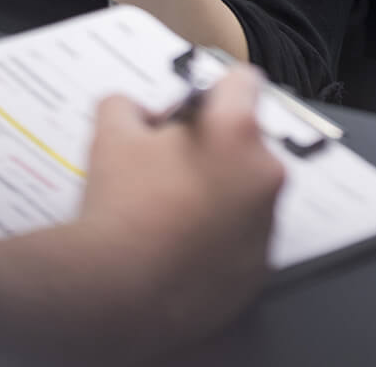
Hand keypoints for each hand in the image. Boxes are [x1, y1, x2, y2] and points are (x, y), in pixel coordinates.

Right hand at [73, 68, 282, 347]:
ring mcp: (266, 225)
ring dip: (218, 190)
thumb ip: (127, 104)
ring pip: (245, 190)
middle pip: (246, 140)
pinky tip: (179, 239)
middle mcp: (264, 174)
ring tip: (169, 207)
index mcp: (236, 131)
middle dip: (213, 145)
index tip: (196, 103)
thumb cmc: (120, 210)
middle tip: (168, 162)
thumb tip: (136, 110)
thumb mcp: (110, 134)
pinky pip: (243, 235)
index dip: (214, 87)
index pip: (243, 81)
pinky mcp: (259, 268)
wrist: (119, 293)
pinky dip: (220, 233)